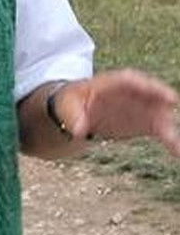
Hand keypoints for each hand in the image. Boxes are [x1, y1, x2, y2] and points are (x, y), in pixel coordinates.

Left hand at [59, 70, 179, 155]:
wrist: (76, 113)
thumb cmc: (71, 103)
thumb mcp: (66, 106)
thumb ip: (73, 116)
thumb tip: (78, 131)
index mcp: (111, 83)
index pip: (132, 81)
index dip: (150, 87)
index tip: (166, 97)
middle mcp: (132, 92)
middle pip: (152, 95)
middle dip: (164, 101)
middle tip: (173, 107)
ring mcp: (141, 107)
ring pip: (161, 115)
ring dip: (170, 127)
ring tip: (175, 144)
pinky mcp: (145, 123)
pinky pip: (161, 131)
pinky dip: (171, 141)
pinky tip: (177, 153)